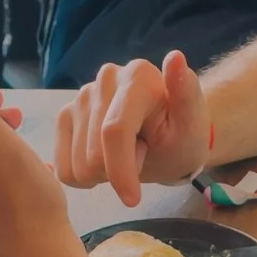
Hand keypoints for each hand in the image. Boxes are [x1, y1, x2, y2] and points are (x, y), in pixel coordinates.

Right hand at [52, 50, 212, 205]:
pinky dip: (84, 176)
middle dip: (117, 170)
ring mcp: (81, 95)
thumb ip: (186, 94)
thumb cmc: (182, 136)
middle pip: (93, 153)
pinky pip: (63, 167)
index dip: (120, 171)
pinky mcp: (65, 115)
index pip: (114, 131)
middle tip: (141, 155)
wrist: (167, 139)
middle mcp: (105, 77)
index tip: (133, 199)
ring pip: (77, 164)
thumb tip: (175, 58)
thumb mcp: (192, 124)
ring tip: (127, 154)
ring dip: (103, 173)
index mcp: (137, 74)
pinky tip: (107, 159)